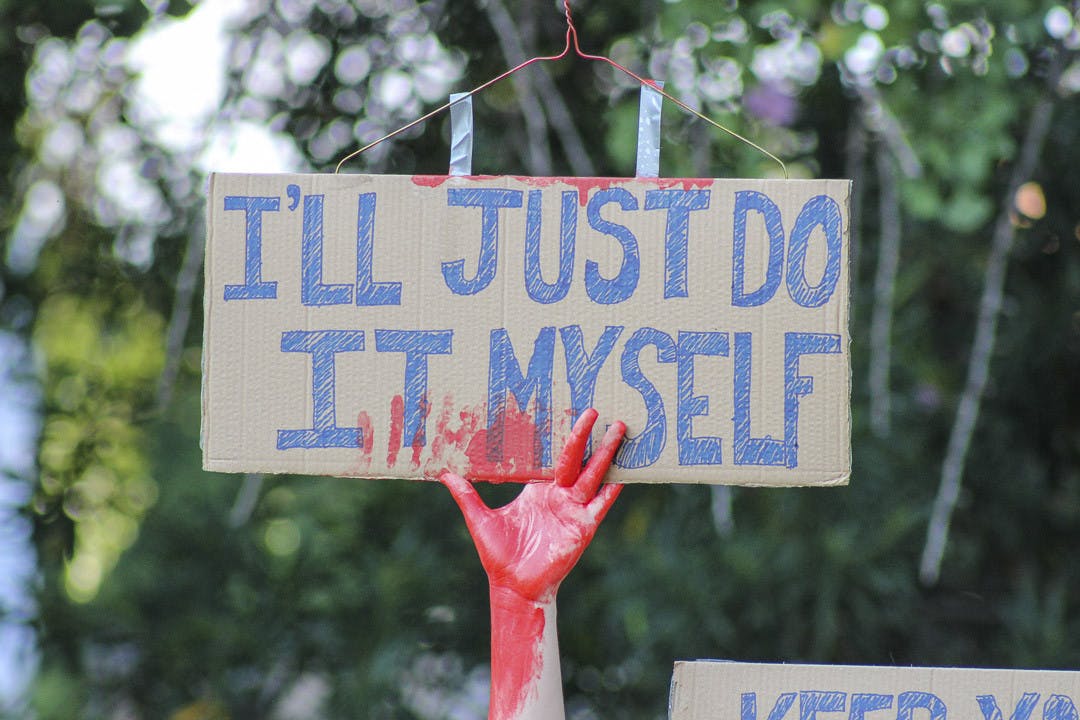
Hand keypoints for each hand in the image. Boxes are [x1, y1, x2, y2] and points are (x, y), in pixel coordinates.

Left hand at [441, 409, 624, 601]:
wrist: (513, 586)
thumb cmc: (499, 555)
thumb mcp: (480, 519)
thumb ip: (466, 495)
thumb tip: (443, 473)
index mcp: (537, 490)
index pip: (552, 457)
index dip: (558, 436)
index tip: (563, 411)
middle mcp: (558, 496)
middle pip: (576, 459)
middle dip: (586, 435)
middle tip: (595, 410)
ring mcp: (573, 511)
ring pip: (593, 476)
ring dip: (604, 454)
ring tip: (618, 430)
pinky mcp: (582, 529)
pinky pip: (598, 507)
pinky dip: (608, 494)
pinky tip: (619, 479)